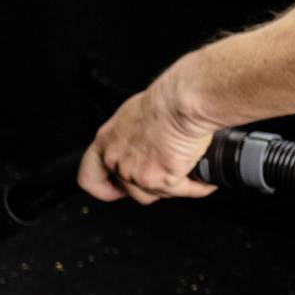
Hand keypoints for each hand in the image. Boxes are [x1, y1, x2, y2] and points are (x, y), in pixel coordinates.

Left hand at [79, 62, 220, 205]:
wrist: (182, 103)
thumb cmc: (163, 100)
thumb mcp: (134, 115)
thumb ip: (130, 137)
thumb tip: (144, 143)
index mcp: (107, 142)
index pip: (89, 177)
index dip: (104, 188)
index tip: (115, 188)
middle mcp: (118, 161)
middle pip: (129, 190)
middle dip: (149, 185)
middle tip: (164, 176)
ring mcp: (137, 174)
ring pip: (155, 195)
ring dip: (172, 186)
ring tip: (187, 173)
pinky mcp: (161, 181)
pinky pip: (182, 192)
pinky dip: (197, 186)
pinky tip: (204, 180)